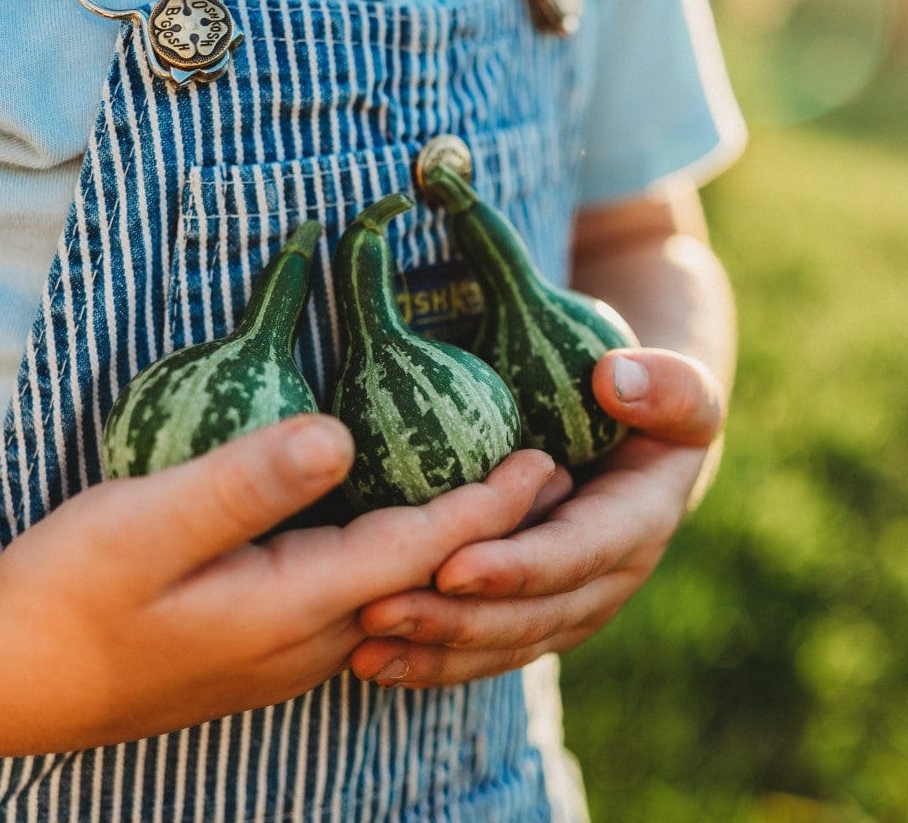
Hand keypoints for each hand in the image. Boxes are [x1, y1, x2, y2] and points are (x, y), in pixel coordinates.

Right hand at [0, 416, 553, 754]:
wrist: (7, 679)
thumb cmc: (67, 593)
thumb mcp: (143, 527)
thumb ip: (244, 484)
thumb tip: (338, 435)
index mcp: (290, 605)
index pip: (418, 550)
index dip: (488, 505)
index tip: (544, 460)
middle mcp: (305, 640)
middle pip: (423, 581)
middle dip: (491, 531)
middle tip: (543, 475)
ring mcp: (283, 650)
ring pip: (393, 597)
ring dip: (450, 548)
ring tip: (493, 502)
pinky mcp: (259, 643)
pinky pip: (356, 601)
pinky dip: (397, 560)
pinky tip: (397, 536)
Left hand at [350, 348, 724, 687]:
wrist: (650, 450)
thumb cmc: (655, 404)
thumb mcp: (679, 388)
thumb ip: (665, 385)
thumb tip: (615, 380)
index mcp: (637, 524)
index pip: (574, 554)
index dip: (517, 567)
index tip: (452, 567)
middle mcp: (606, 580)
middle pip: (530, 615)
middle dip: (455, 620)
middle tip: (378, 611)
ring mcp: (570, 605)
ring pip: (503, 643)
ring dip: (433, 653)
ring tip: (363, 653)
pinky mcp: (538, 613)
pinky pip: (488, 647)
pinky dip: (433, 660)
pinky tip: (373, 661)